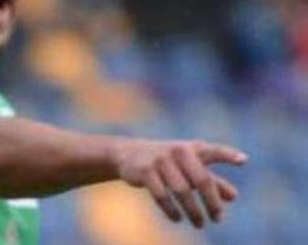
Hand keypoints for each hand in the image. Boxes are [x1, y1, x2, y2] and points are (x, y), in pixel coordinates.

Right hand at [114, 139, 246, 227]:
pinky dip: (171, 210)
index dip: (228, 155)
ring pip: (182, 190)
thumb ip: (213, 180)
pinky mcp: (145, 171)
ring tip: (200, 224)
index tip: (243, 160)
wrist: (129, 153)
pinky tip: (178, 219)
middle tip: (218, 219)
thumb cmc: (169, 161)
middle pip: (201, 180)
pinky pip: (162, 195)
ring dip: (193, 210)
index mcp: (193, 148)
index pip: (213, 151)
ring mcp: (160, 160)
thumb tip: (233, 197)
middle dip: (211, 202)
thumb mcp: (190, 167)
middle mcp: (179, 151)